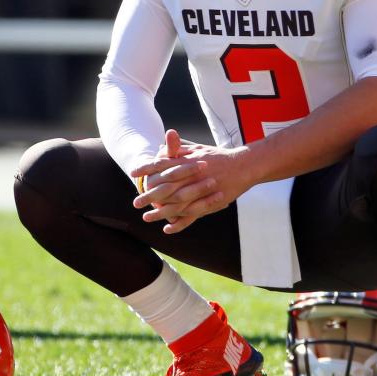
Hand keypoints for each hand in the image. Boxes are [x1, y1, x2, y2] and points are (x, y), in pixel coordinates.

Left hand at [131, 129, 251, 233]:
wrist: (242, 165)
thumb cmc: (218, 157)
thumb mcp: (198, 149)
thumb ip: (179, 149)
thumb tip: (162, 147)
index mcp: (188, 162)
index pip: (163, 164)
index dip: (148, 168)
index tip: (133, 172)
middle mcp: (193, 176)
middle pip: (166, 187)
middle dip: (150, 195)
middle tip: (135, 202)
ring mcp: (201, 191)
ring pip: (177, 204)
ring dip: (161, 212)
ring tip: (147, 217)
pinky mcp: (209, 203)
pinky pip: (192, 215)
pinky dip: (180, 223)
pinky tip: (168, 229)